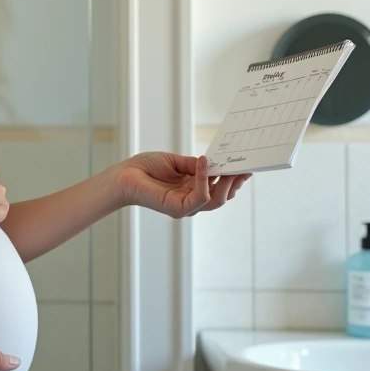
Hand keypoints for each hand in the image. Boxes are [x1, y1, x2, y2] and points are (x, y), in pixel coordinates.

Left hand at [114, 153, 248, 218]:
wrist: (124, 175)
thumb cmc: (145, 168)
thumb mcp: (177, 162)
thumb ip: (196, 165)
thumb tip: (214, 162)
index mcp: (193, 190)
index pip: (220, 189)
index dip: (234, 179)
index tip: (245, 165)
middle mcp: (192, 201)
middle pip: (223, 197)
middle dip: (235, 182)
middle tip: (243, 166)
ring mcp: (186, 207)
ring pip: (216, 200)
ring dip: (225, 183)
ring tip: (229, 166)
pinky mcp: (178, 208)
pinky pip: (200, 196)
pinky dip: (205, 179)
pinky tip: (204, 163)